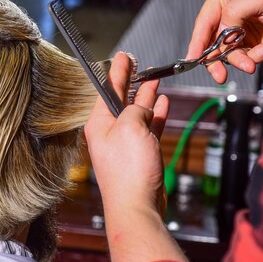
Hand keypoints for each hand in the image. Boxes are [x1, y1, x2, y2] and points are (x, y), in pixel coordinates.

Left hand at [85, 52, 168, 213]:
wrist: (137, 205)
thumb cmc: (129, 170)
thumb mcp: (131, 127)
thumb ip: (136, 109)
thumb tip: (143, 106)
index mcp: (99, 123)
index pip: (107, 89)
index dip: (117, 70)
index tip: (123, 56)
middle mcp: (109, 132)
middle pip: (121, 99)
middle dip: (131, 80)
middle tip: (137, 63)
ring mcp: (125, 143)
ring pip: (137, 112)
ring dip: (146, 96)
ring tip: (154, 80)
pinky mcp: (139, 154)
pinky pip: (147, 128)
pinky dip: (156, 114)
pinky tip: (163, 103)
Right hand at [187, 0, 262, 83]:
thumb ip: (234, 11)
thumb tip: (222, 31)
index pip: (204, 20)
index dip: (197, 40)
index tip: (193, 58)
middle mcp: (228, 15)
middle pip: (210, 42)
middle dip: (215, 59)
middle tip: (220, 75)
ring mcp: (238, 32)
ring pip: (225, 55)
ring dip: (238, 61)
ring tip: (252, 63)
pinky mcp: (250, 46)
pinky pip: (242, 59)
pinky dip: (252, 59)